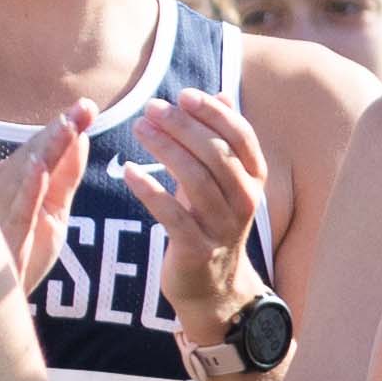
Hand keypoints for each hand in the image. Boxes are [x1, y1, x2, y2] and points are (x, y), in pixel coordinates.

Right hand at [0, 116, 83, 298]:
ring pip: (26, 174)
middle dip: (60, 130)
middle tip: (85, 107)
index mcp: (17, 179)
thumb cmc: (20, 251)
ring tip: (69, 126)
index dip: (66, 128)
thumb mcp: (54, 211)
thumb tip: (81, 137)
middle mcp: (6, 188)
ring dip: (47, 149)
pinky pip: (16, 209)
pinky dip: (27, 188)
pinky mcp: (3, 236)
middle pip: (36, 153)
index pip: (44, 148)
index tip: (88, 107)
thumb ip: (66, 176)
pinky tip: (40, 169)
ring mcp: (1, 210)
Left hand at [124, 89, 273, 355]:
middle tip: (151, 109)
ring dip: (164, 149)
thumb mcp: (221, 180)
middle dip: (183, 126)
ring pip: (195, 180)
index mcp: (253, 180)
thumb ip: (221, 138)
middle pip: (216, 154)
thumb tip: (221, 93)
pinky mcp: (197, 250)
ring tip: (139, 129)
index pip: (241, 137)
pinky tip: (128, 171)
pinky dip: (149, 190)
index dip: (214, 113)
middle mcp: (244, 202)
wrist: (212, 288)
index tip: (183, 95)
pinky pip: (172, 215)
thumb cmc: (210, 222)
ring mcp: (222, 228)